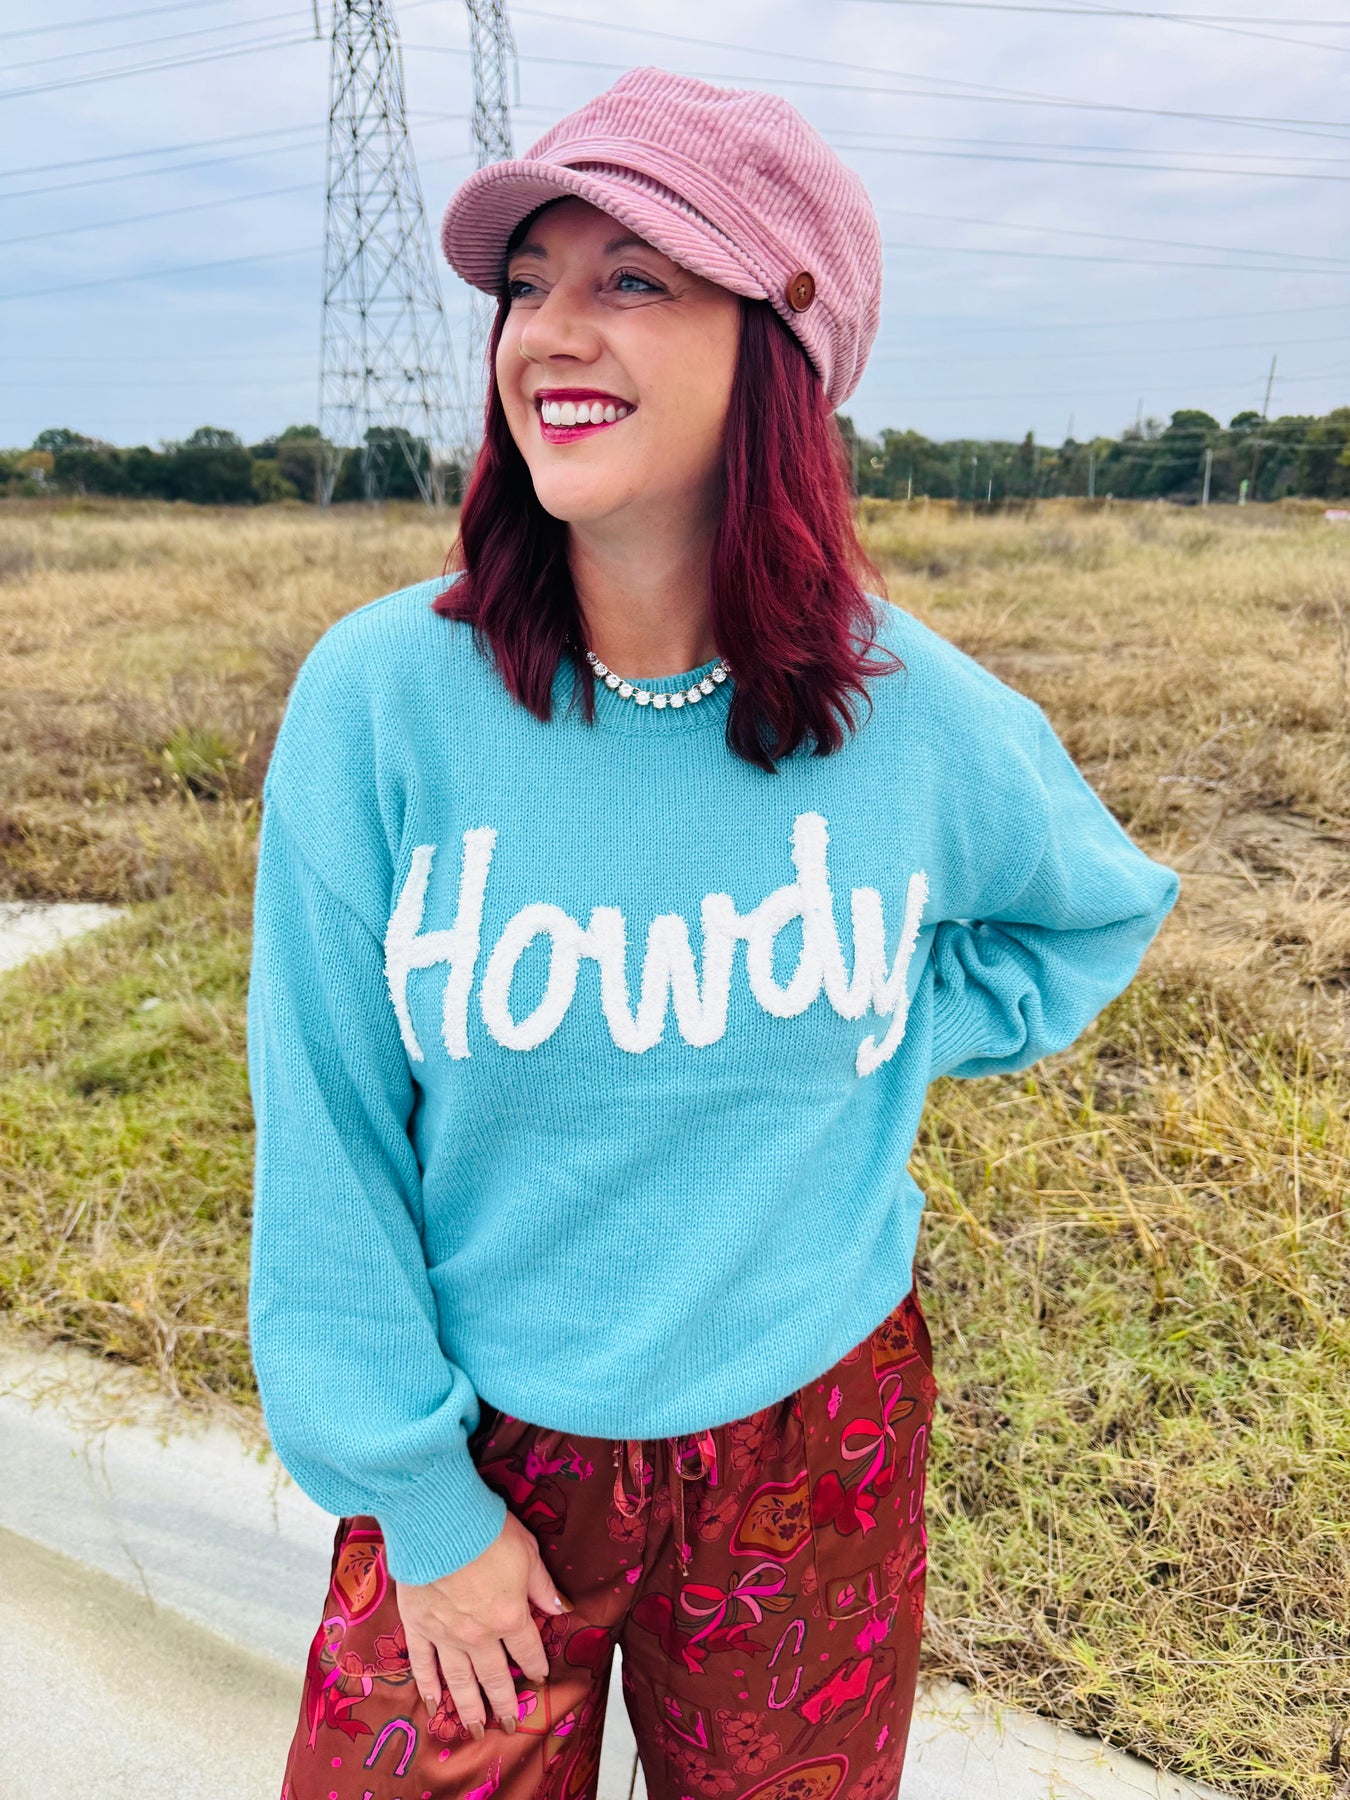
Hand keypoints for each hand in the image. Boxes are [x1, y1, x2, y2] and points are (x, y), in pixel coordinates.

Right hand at [396, 1510, 573, 1738]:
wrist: (439, 1524)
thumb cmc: (488, 1532)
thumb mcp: (528, 1553)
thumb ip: (542, 1586)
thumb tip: (562, 1609)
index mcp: (510, 1618)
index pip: (528, 1651)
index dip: (536, 1666)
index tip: (539, 1679)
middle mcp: (479, 1636)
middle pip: (494, 1676)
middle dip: (504, 1703)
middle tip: (509, 1726)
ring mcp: (446, 1635)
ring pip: (460, 1681)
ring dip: (470, 1708)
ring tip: (477, 1729)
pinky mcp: (418, 1627)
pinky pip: (423, 1665)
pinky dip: (427, 1686)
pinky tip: (433, 1705)